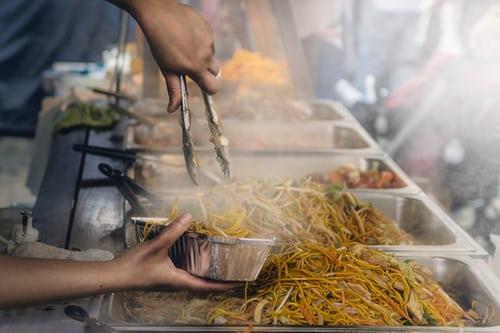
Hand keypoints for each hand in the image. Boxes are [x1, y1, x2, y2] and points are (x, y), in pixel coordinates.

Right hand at [115, 213, 231, 291]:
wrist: (115, 275)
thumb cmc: (136, 266)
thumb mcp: (157, 246)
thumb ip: (173, 231)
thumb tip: (189, 216)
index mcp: (180, 280)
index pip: (207, 286)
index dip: (223, 285)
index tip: (238, 282)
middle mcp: (177, 283)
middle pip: (202, 281)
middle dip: (217, 276)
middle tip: (232, 268)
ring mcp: (170, 280)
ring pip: (193, 275)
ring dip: (205, 270)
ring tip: (218, 259)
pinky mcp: (163, 275)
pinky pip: (183, 270)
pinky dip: (192, 263)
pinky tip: (192, 252)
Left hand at [118, 0, 220, 111]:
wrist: (159, 13)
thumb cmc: (160, 43)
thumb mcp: (166, 69)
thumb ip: (174, 90)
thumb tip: (172, 109)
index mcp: (195, 67)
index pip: (214, 87)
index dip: (210, 89)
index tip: (204, 87)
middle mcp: (206, 55)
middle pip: (216, 72)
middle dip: (207, 72)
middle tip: (192, 66)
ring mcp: (209, 41)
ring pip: (211, 54)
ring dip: (202, 55)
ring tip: (185, 45)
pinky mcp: (209, 28)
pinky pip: (209, 40)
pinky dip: (201, 41)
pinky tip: (187, 35)